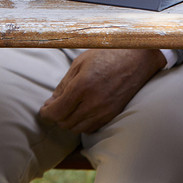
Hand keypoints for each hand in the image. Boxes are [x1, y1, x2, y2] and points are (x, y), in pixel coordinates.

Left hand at [38, 48, 165, 134]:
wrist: (137, 58)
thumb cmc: (108, 54)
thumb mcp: (81, 62)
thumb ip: (64, 84)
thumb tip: (51, 102)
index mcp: (82, 86)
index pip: (56, 112)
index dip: (46, 113)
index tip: (45, 109)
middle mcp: (93, 102)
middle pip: (64, 123)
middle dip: (57, 116)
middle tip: (55, 106)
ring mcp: (104, 111)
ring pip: (77, 128)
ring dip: (69, 121)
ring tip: (69, 108)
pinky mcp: (112, 115)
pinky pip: (91, 128)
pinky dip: (82, 123)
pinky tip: (82, 111)